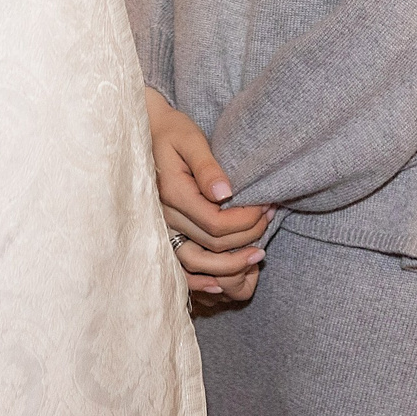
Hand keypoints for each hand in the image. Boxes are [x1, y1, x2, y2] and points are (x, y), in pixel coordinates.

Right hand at [146, 87, 270, 297]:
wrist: (146, 133)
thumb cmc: (172, 131)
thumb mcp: (190, 139)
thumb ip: (207, 167)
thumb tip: (225, 194)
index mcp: (173, 193)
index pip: (216, 222)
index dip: (246, 220)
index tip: (266, 206)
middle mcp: (165, 217)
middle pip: (212, 245)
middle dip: (247, 236)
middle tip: (270, 218)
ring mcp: (163, 228)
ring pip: (198, 262)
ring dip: (231, 263)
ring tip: (258, 252)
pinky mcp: (165, 233)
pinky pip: (181, 267)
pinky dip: (201, 280)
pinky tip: (221, 284)